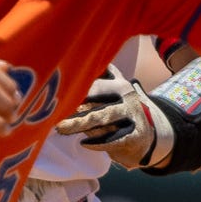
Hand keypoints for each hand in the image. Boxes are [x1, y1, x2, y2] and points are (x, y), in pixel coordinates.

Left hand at [55, 68, 174, 170]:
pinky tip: (83, 143)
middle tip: (53, 111)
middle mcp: (126, 97)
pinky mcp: (135, 136)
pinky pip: (114, 140)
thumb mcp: (115, 92)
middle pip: (95, 97)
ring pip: (101, 118)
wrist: (147, 138)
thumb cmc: (121, 113)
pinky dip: (98, 143)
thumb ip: (102, 76)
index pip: (93, 83)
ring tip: (61, 128)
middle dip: (73, 103)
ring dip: (79, 123)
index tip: (54, 92)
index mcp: (119, 85)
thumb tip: (77, 57)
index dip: (73, 87)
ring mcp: (132, 116)